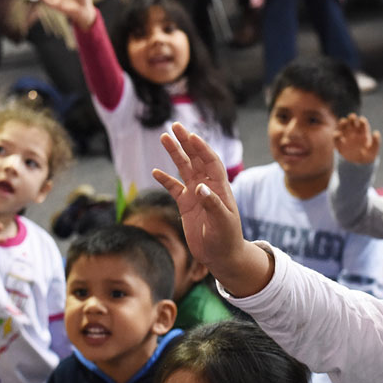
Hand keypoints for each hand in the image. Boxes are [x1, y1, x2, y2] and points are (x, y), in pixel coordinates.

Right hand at [153, 123, 272, 296]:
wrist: (222, 256)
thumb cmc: (227, 239)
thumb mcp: (222, 223)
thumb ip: (212, 205)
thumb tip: (199, 188)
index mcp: (220, 188)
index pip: (211, 162)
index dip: (202, 148)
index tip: (191, 136)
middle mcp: (207, 188)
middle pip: (196, 159)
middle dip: (187, 142)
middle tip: (174, 126)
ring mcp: (196, 195)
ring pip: (184, 169)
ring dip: (175, 154)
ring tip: (164, 137)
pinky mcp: (186, 206)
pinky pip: (174, 188)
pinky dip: (165, 180)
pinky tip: (155, 171)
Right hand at [334, 114, 380, 164]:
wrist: (359, 165)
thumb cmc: (368, 156)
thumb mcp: (373, 151)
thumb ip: (376, 142)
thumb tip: (376, 133)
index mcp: (363, 133)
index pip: (362, 124)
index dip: (362, 121)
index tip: (361, 120)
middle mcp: (354, 132)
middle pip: (352, 123)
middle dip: (351, 118)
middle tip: (352, 117)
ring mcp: (346, 137)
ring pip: (343, 127)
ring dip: (343, 123)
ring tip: (344, 122)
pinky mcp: (340, 144)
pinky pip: (336, 138)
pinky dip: (336, 135)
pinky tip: (338, 134)